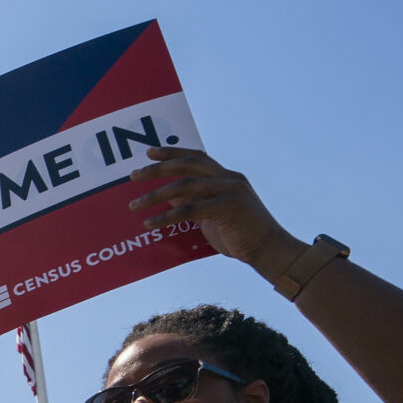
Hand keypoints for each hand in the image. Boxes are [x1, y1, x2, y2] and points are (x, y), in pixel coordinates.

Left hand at [127, 147, 299, 279]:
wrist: (268, 250)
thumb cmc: (240, 235)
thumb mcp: (213, 215)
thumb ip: (195, 202)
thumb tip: (170, 195)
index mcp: (226, 177)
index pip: (196, 157)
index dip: (172, 152)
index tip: (150, 152)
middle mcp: (228, 178)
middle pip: (187, 165)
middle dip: (158, 169)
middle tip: (133, 176)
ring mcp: (230, 191)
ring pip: (185, 185)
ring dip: (155, 195)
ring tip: (134, 206)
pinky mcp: (228, 207)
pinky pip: (190, 208)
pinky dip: (167, 216)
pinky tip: (150, 223)